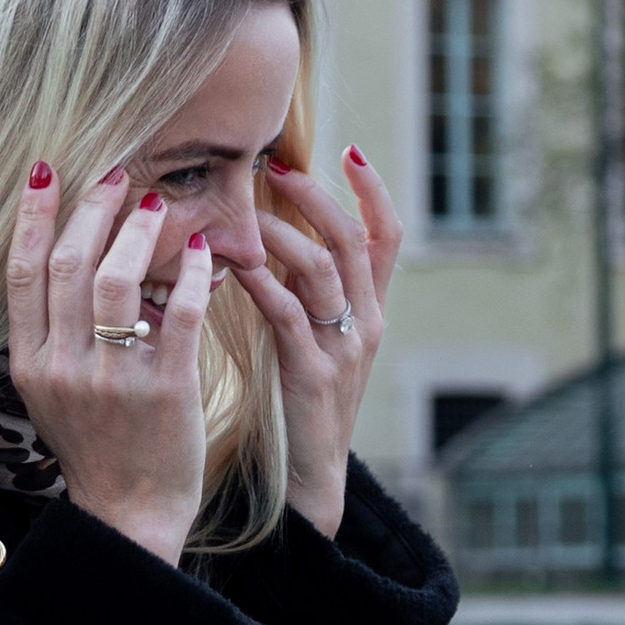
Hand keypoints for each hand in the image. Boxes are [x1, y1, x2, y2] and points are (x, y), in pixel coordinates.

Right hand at [6, 163, 216, 569]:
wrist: (131, 512)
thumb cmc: (97, 443)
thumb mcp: (54, 389)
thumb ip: (54, 330)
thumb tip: (74, 252)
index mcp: (30, 361)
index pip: (22, 272)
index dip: (32, 215)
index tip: (47, 171)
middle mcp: (64, 366)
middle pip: (69, 264)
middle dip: (92, 208)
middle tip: (116, 174)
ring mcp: (113, 379)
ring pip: (118, 280)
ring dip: (140, 231)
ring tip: (158, 203)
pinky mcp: (166, 389)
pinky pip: (182, 313)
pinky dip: (195, 274)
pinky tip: (205, 252)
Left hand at [219, 147, 401, 536]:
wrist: (313, 474)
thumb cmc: (304, 399)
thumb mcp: (315, 336)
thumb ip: (306, 289)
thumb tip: (273, 229)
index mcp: (372, 310)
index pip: (389, 236)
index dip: (374, 191)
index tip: (349, 149)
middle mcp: (367, 323)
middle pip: (355, 241)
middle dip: (319, 197)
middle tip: (278, 167)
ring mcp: (344, 349)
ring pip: (323, 271)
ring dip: (283, 234)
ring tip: (248, 213)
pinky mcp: (312, 374)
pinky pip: (288, 314)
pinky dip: (261, 283)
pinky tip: (234, 265)